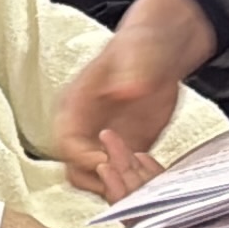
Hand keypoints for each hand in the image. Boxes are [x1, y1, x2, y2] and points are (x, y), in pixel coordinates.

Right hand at [60, 0, 216, 197]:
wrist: (163, 47)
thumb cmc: (142, 44)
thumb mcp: (137, 53)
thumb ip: (131, 74)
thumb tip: (124, 90)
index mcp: (76, 104)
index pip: (65, 143)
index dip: (83, 157)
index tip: (107, 160)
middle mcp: (85, 126)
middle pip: (75, 169)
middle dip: (99, 179)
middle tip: (127, 174)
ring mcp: (105, 140)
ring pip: (97, 179)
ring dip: (118, 183)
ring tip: (142, 173)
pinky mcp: (127, 147)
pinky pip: (122, 175)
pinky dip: (135, 181)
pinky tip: (153, 170)